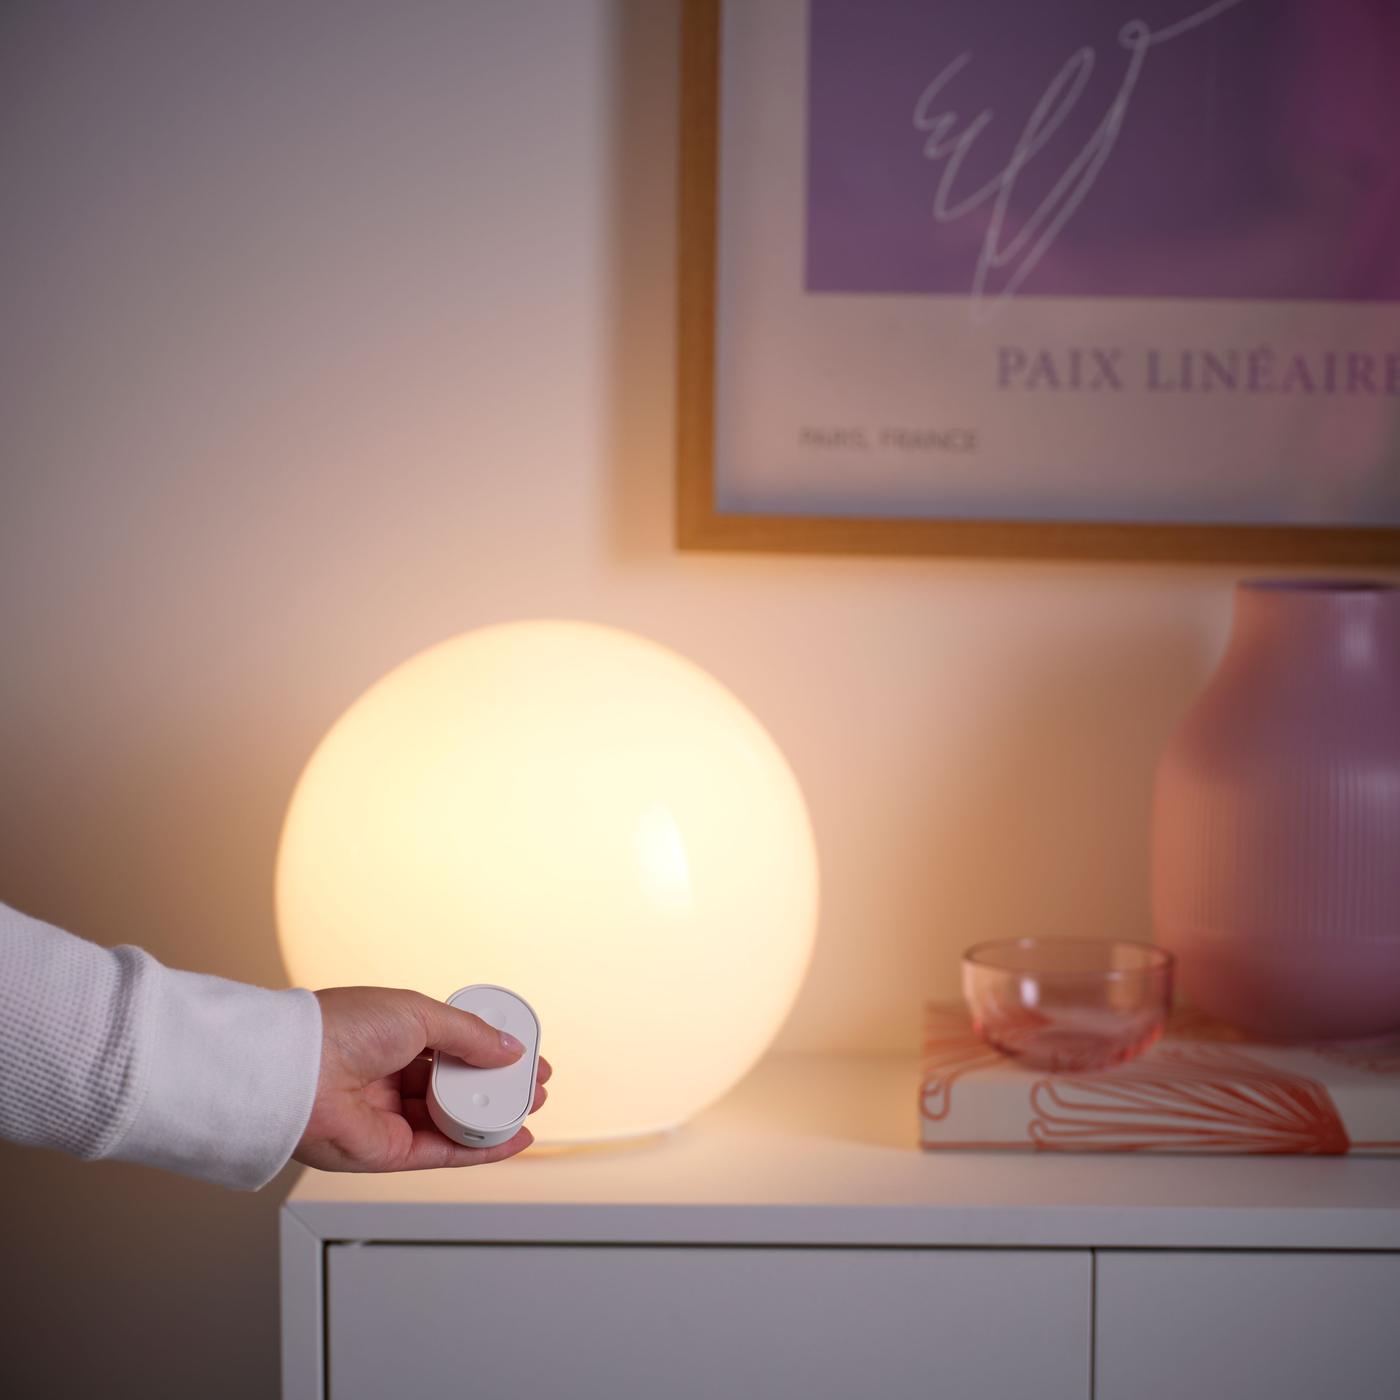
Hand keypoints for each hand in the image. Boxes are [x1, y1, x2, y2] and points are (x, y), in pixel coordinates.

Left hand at [293, 986, 551, 1171]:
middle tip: (534, 1084)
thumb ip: (469, 1035)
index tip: (523, 1052)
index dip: (490, 1049)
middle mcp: (392, 1076)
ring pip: (456, 1120)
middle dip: (498, 1085)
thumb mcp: (419, 1014)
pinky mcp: (392, 1152)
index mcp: (394, 1035)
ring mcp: (393, 1115)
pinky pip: (446, 1152)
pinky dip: (483, 1148)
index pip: (454, 1045)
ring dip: (496, 1115)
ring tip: (531, 1107)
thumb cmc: (343, 1029)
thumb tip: (509, 1049)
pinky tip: (514, 1138)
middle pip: (458, 1085)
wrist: (299, 1072)